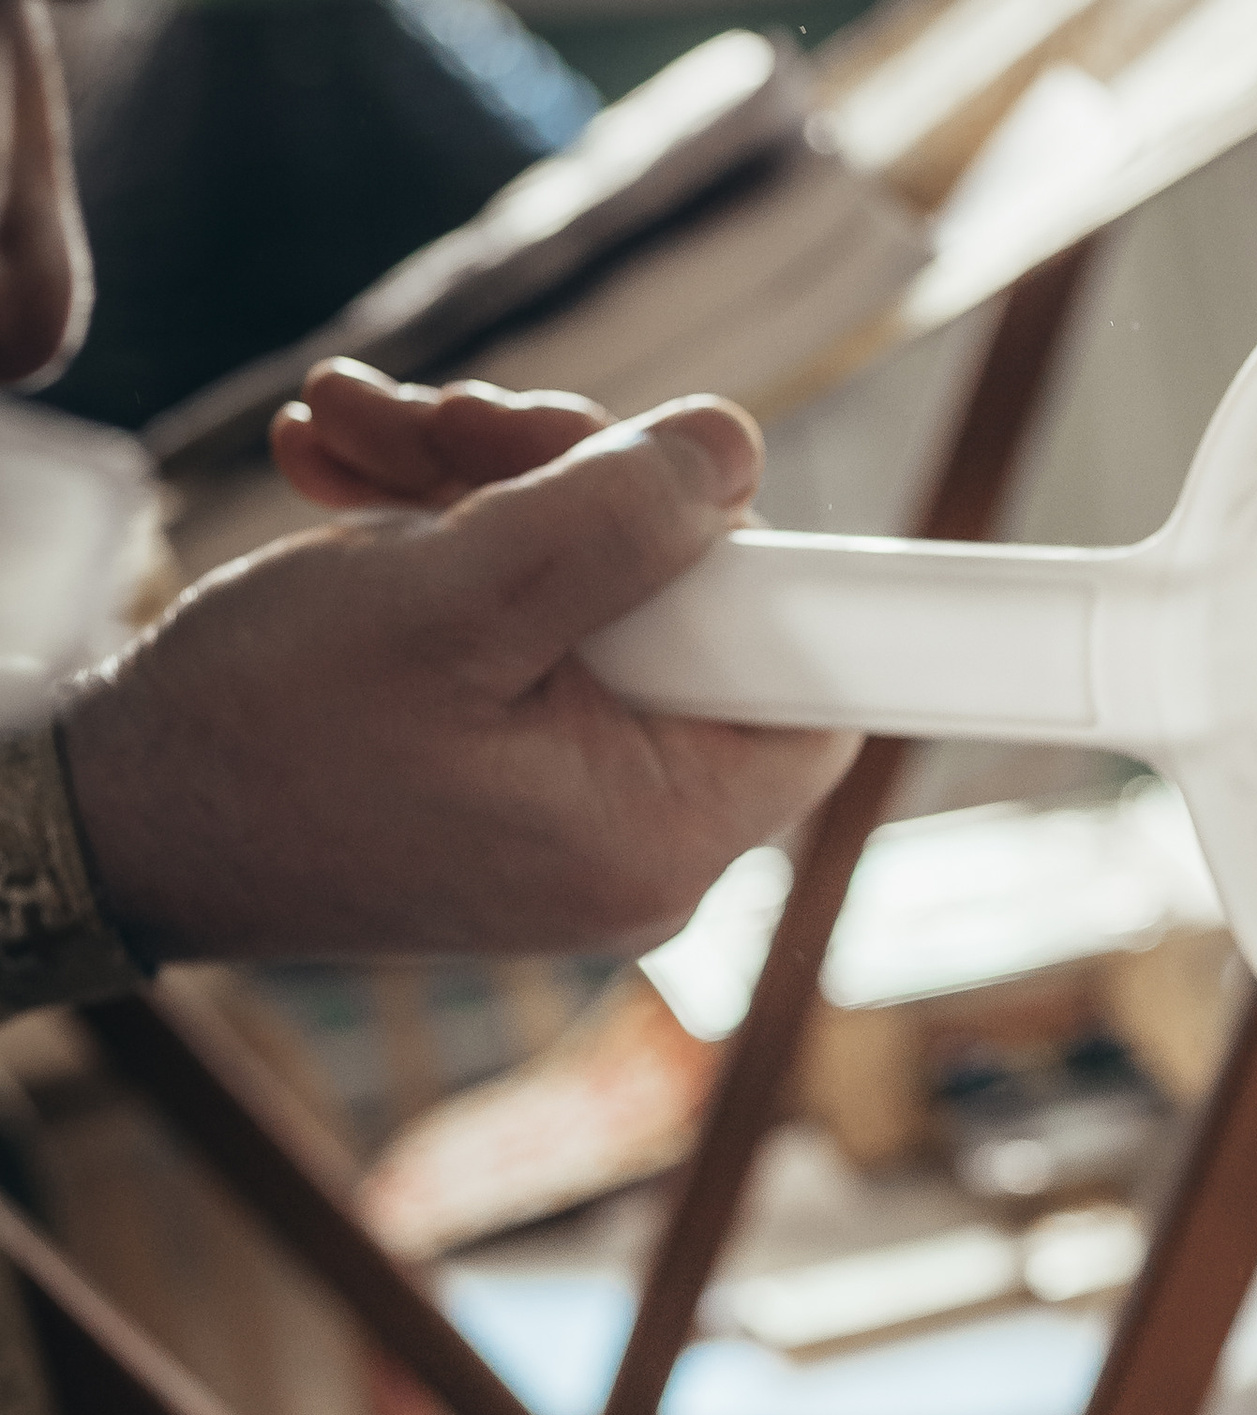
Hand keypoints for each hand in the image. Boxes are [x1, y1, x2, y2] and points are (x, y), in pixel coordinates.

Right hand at [61, 373, 847, 964]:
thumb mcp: (452, 601)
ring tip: (354, 431)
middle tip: (445, 418)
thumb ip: (613, 526)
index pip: (809, 687)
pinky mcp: (507, 764)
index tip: (649, 476)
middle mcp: (636, 835)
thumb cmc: (272, 735)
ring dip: (478, 482)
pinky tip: (345, 476)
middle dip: (564, 479)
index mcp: (658, 831)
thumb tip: (738, 453)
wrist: (128, 814)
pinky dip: (446, 537)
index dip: (750, 558)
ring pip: (593, 592)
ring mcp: (571, 801)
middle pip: (688, 609)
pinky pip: (525, 628)